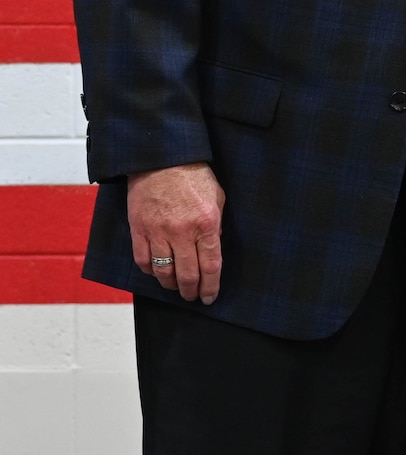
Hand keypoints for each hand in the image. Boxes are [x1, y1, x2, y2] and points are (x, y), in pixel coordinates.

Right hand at [127, 163, 225, 304]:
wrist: (161, 157)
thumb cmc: (192, 175)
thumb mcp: (216, 197)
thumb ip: (216, 226)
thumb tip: (212, 249)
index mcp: (206, 223)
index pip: (211, 266)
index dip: (210, 287)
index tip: (209, 297)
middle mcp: (182, 231)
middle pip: (187, 274)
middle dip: (191, 291)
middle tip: (192, 296)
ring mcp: (158, 231)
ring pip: (163, 271)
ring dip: (170, 285)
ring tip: (175, 287)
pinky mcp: (139, 228)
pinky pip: (143, 260)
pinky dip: (150, 271)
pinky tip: (157, 272)